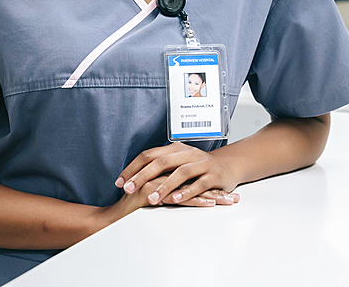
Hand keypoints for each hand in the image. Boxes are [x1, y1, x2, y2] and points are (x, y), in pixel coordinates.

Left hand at [115, 143, 239, 206]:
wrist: (228, 165)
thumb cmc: (198, 166)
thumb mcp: (177, 161)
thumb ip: (159, 167)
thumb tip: (132, 177)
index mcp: (174, 149)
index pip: (148, 155)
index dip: (133, 168)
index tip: (119, 182)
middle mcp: (186, 153)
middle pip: (161, 162)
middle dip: (142, 176)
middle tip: (128, 189)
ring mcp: (200, 163)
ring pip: (180, 172)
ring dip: (164, 186)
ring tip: (151, 199)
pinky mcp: (212, 175)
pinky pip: (198, 184)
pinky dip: (186, 192)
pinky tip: (176, 200)